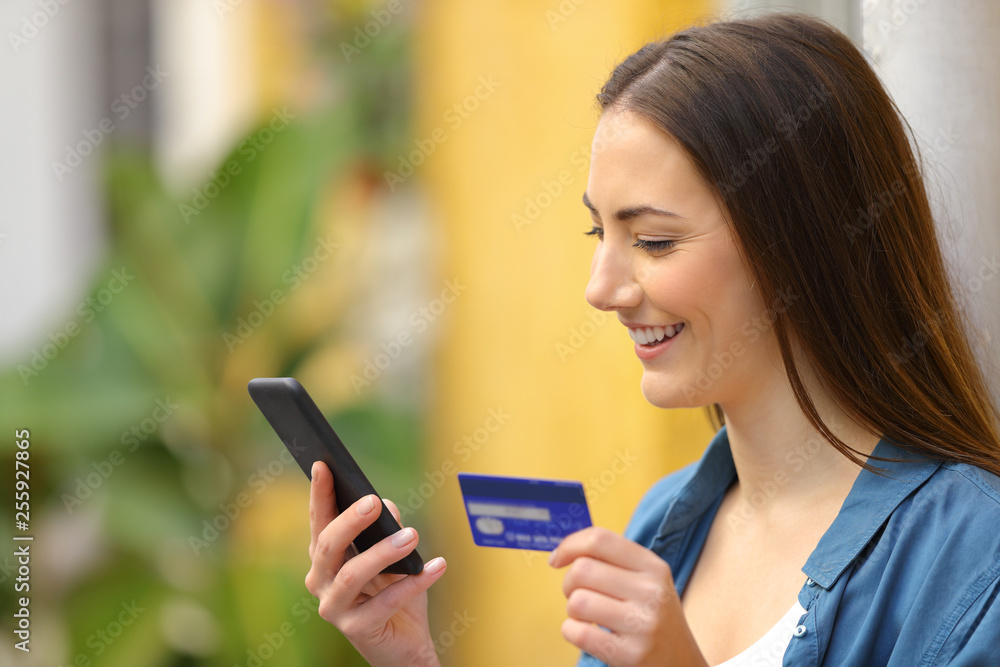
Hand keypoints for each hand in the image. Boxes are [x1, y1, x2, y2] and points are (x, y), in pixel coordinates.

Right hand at [304, 462, 447, 666]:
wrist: (405, 644)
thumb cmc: (395, 591)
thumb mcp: (394, 554)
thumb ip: (386, 529)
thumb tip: (386, 505)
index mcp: (325, 558)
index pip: (319, 520)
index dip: (319, 493)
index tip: (324, 464)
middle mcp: (320, 581)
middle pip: (328, 545)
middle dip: (351, 520)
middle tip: (374, 501)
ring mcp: (335, 607)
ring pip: (354, 573)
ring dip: (384, 552)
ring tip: (413, 536)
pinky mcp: (356, 629)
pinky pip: (386, 602)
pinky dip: (414, 583)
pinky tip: (437, 566)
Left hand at [549, 527, 707, 666]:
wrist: (682, 663)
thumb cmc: (652, 617)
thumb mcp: (646, 581)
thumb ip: (612, 561)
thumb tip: (561, 552)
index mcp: (653, 566)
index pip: (600, 540)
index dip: (570, 545)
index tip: (557, 559)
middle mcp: (651, 592)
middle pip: (582, 570)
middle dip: (569, 583)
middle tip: (579, 595)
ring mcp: (643, 624)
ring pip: (577, 601)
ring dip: (572, 610)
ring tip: (588, 617)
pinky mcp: (631, 654)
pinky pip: (578, 633)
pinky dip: (571, 632)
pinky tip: (587, 634)